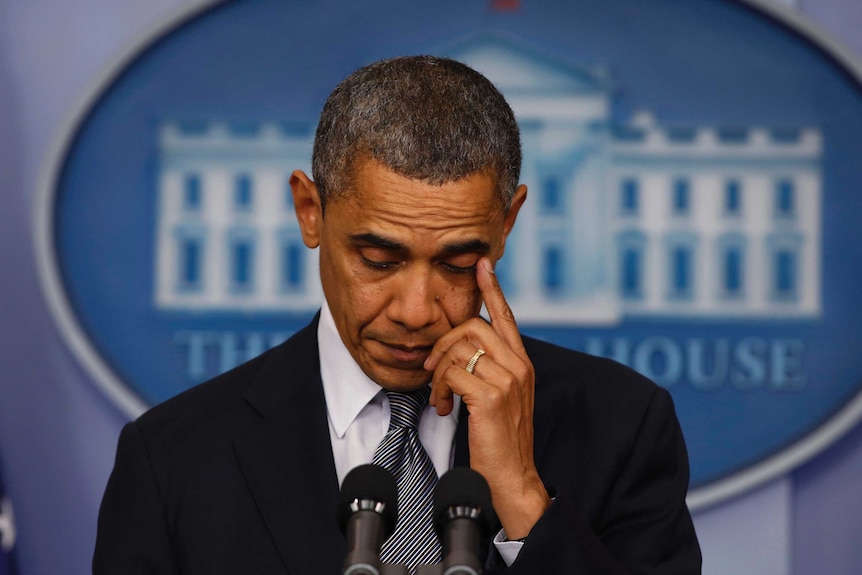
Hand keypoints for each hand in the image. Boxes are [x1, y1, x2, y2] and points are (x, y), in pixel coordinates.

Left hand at [424, 257, 550, 538]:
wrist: (513, 477)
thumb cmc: (501, 440)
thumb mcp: (500, 397)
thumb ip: (489, 370)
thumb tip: (461, 350)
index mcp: (521, 362)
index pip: (506, 316)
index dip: (492, 289)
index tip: (482, 264)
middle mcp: (518, 365)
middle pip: (472, 326)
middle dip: (443, 343)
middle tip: (432, 370)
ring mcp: (507, 380)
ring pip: (459, 349)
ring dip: (439, 372)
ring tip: (440, 396)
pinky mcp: (491, 396)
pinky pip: (452, 373)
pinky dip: (440, 389)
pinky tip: (444, 408)